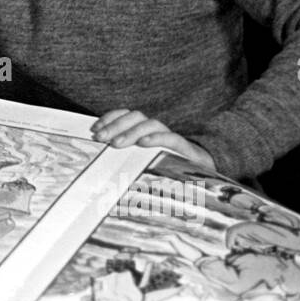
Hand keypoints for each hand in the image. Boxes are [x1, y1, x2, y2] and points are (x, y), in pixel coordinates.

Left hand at [91, 109, 216, 172]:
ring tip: (116, 144)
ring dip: (132, 131)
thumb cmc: (166, 176)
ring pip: (152, 124)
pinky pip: (173, 138)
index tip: (95, 129)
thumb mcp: (141, 168)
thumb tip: (97, 161)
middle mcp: (158, 131)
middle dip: (115, 125)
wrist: (204, 185)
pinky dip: (157, 138)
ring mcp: (172, 139)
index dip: (111, 118)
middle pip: (136, 117)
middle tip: (101, 138)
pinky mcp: (187, 150)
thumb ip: (124, 162)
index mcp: (146, 132)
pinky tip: (144, 144)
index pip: (127, 116)